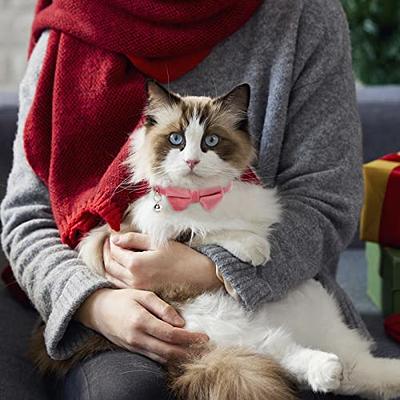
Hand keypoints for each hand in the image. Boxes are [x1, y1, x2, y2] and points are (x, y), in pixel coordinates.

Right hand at [75, 288, 207, 363]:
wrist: (97, 310)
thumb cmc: (122, 298)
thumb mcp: (143, 295)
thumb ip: (162, 308)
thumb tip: (181, 322)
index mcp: (141, 321)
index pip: (171, 334)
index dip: (189, 338)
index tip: (204, 337)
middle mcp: (137, 338)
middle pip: (169, 351)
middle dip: (189, 351)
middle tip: (205, 348)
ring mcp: (134, 347)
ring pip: (162, 358)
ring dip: (181, 358)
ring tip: (197, 352)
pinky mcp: (132, 351)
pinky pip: (154, 358)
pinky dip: (168, 358)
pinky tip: (179, 354)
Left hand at [103, 232, 221, 291]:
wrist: (198, 276)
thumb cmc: (181, 256)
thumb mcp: (157, 242)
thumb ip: (134, 239)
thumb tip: (115, 238)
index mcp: (135, 263)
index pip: (114, 250)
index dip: (112, 241)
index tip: (112, 234)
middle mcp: (133, 279)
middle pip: (109, 265)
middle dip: (106, 252)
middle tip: (109, 243)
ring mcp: (137, 288)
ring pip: (112, 276)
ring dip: (109, 264)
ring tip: (113, 253)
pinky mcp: (143, 293)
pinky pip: (121, 284)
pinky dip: (116, 274)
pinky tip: (121, 266)